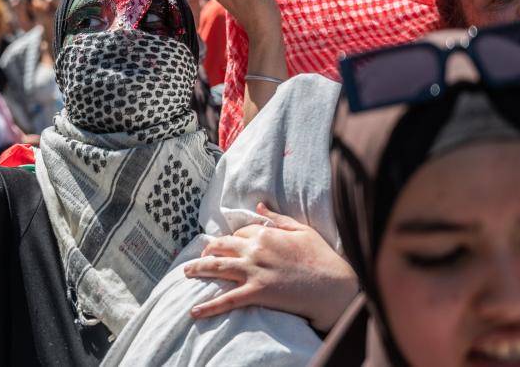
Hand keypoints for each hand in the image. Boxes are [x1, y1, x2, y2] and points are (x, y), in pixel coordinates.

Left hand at [183, 203, 356, 332]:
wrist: (333, 286)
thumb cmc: (321, 257)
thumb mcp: (301, 230)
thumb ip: (277, 219)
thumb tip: (259, 207)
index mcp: (265, 234)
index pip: (239, 233)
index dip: (232, 239)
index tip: (228, 245)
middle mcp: (255, 250)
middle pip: (222, 247)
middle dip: (208, 250)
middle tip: (201, 256)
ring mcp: (254, 272)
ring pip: (217, 268)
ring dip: (198, 269)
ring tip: (186, 273)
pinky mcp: (256, 293)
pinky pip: (227, 300)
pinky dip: (209, 306)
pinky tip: (194, 311)